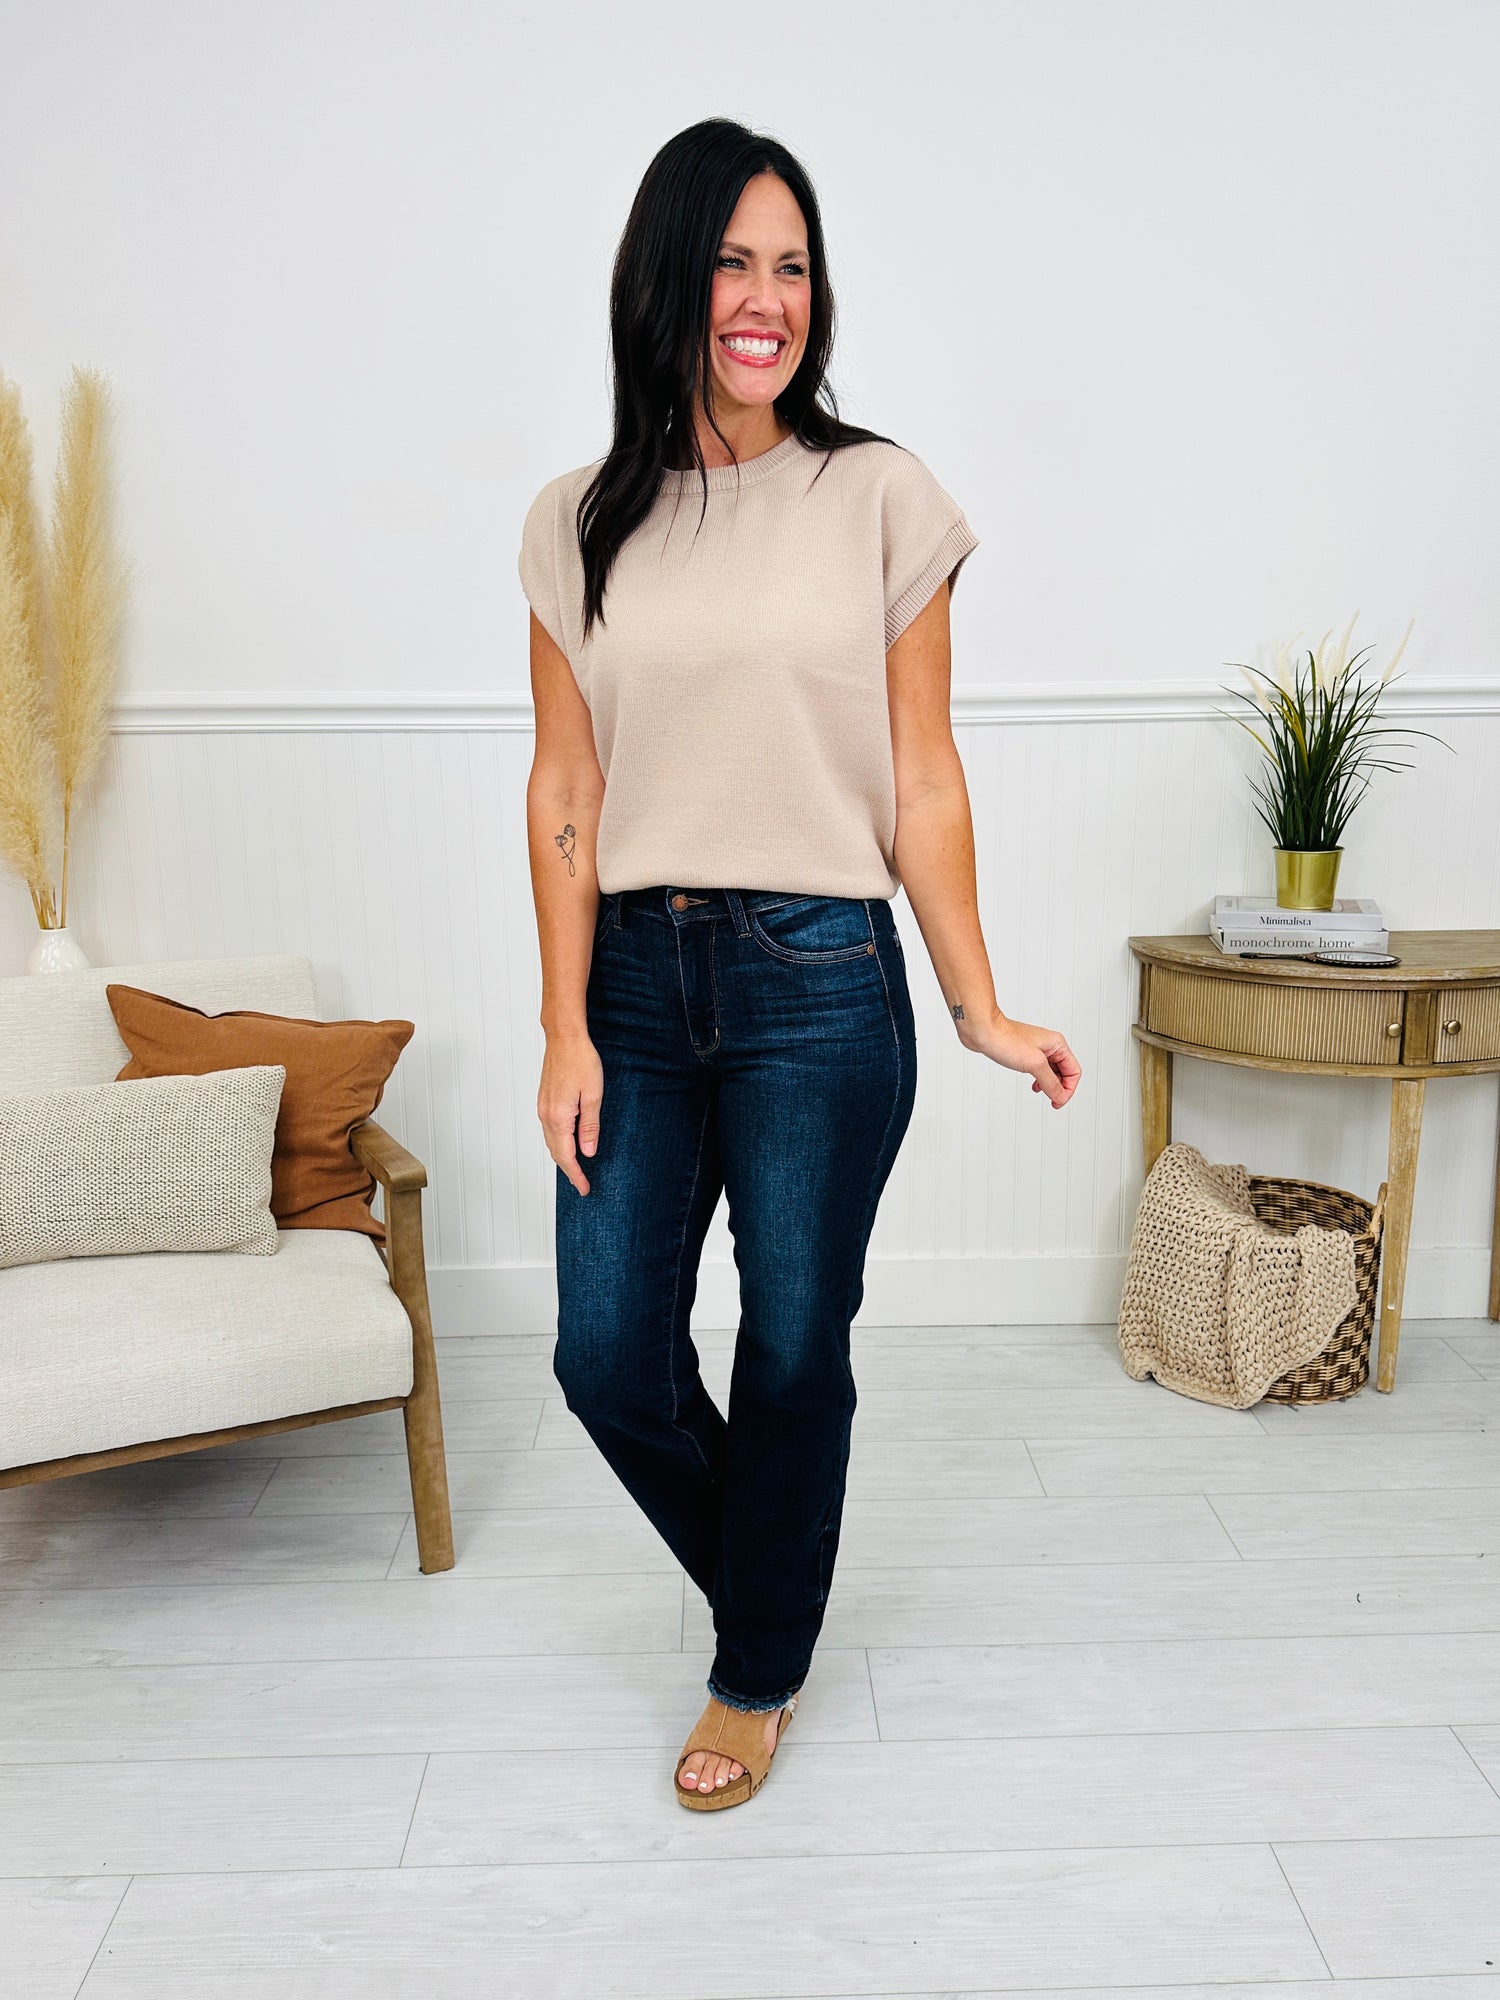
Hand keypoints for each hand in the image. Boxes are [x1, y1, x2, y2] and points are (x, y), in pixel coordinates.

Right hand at [538, 1031, 603, 1193]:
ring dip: (563, 1157)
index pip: (567, 1156)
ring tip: (577, 1168)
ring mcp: (543, 1107)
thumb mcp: (593, 1095)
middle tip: (583, 1184)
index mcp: (559, 1117)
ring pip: (551, 1141)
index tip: (584, 1188)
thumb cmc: (581, 1061)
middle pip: (555, 1152)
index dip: (576, 1174)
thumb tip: (588, 1152)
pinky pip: (550, 1130)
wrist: (564, 1038)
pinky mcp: (544, 1100)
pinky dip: (558, 1143)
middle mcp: (546, 1115)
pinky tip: (569, 1143)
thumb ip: (589, 1126)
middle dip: (569, 1170)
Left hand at [958, 1005, 1081, 1107]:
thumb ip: (1050, 1082)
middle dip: (1060, 1088)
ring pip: (1052, 1071)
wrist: (982, 1030)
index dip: (1068, 1089)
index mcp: (1057, 1044)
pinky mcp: (1025, 1053)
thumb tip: (1060, 1097)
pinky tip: (1033, 1085)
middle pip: (1065, 1072)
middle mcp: (1049, 1045)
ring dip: (1049, 1085)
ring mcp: (1037, 1049)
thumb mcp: (1034, 1065)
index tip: (1057, 1101)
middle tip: (1052, 1100)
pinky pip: (1039, 1069)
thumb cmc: (1005, 1039)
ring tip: (1042, 1092)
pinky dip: (1039, 1079)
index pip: (1074, 1072)